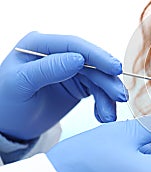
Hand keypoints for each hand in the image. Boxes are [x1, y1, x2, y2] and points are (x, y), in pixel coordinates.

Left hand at [0, 31, 127, 139]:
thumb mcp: (21, 84)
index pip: (74, 45)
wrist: (8, 127)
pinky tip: (102, 116)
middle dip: (107, 81)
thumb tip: (79, 59)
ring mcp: (70, 69)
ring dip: (107, 96)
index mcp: (40, 45)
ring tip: (109, 116)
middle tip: (119, 96)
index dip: (97, 56)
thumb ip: (49, 69)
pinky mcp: (78, 85)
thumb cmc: (5, 102)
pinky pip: (98, 92)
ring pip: (98, 78)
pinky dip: (103, 104)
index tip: (114, 69)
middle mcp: (58, 54)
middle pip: (92, 63)